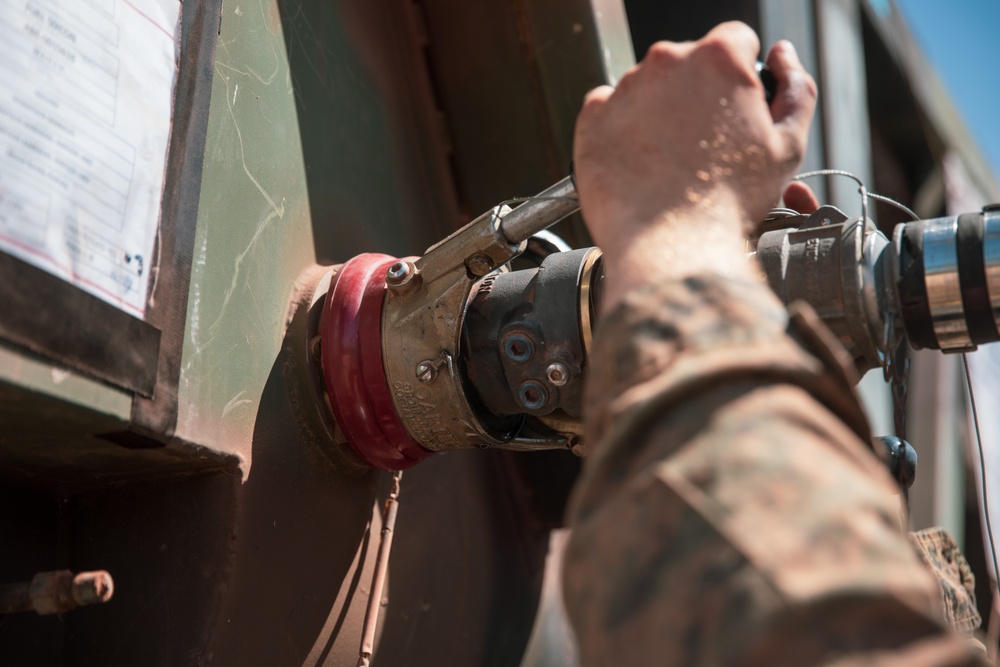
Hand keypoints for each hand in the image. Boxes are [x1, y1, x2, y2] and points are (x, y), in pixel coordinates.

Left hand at [574, 22, 816, 312]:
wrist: (671, 247)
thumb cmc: (729, 202)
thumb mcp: (788, 145)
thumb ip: (796, 88)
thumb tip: (783, 57)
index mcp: (718, 58)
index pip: (736, 40)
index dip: (741, 76)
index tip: (736, 107)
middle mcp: (666, 62)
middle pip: (689, 64)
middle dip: (700, 95)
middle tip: (707, 144)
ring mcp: (624, 89)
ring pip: (649, 88)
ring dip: (661, 114)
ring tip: (674, 162)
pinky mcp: (592, 118)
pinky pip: (610, 112)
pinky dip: (624, 131)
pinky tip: (642, 164)